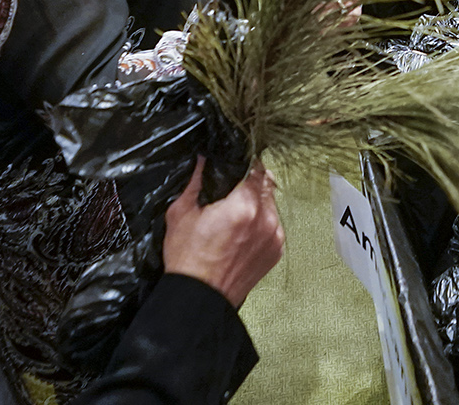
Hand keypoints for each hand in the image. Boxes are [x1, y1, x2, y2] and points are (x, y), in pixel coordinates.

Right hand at [162, 158, 282, 308]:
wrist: (199, 299)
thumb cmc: (188, 260)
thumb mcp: (182, 213)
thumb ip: (195, 180)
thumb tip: (203, 158)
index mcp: (243, 206)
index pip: (254, 168)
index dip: (243, 163)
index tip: (233, 166)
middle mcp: (265, 219)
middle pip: (265, 184)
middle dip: (250, 182)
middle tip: (231, 190)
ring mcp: (274, 236)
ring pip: (271, 204)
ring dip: (257, 202)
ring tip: (235, 213)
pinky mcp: (276, 251)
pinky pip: (273, 225)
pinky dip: (262, 222)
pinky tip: (242, 231)